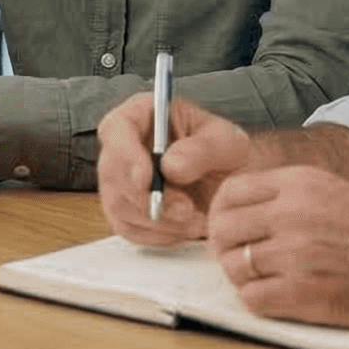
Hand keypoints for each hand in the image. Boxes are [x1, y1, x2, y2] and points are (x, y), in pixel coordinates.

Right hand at [95, 94, 264, 246]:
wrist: (235, 188)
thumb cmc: (229, 156)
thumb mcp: (228, 143)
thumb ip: (202, 149)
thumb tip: (169, 164)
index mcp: (144, 114)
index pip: (117, 128)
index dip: (125, 154)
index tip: (146, 178)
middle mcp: (125, 146)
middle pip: (112, 172)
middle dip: (147, 197)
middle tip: (185, 209)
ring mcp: (122, 180)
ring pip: (118, 204)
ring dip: (158, 219)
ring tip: (195, 219)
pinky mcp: (126, 211)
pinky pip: (128, 228)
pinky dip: (158, 234)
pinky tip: (184, 227)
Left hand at [202, 165, 348, 332]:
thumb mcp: (335, 192)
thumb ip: (289, 196)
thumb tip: (242, 212)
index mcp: (300, 182)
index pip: (230, 192)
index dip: (224, 214)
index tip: (232, 230)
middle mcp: (291, 213)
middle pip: (223, 229)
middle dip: (227, 248)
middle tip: (245, 261)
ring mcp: (294, 253)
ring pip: (232, 266)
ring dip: (245, 278)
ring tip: (271, 281)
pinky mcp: (301, 293)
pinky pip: (251, 298)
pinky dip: (260, 302)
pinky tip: (282, 298)